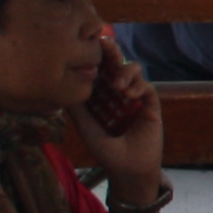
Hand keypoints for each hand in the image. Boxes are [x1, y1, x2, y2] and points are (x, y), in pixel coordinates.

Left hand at [66, 44, 166, 199]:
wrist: (128, 170)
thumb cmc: (105, 152)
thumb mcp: (86, 128)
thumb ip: (77, 108)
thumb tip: (61, 84)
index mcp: (101, 96)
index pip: (98, 71)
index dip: (95, 57)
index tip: (89, 43)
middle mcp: (118, 93)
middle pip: (116, 65)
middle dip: (111, 52)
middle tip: (104, 43)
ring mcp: (135, 97)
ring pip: (133, 71)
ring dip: (125, 72)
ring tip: (118, 85)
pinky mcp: (150, 105)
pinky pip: (147, 87)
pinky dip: (139, 86)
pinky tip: (130, 95)